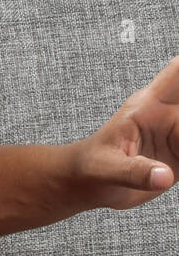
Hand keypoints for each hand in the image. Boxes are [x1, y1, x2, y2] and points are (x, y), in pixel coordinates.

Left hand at [70, 55, 178, 210]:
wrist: (85, 183)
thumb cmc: (89, 166)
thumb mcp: (105, 168)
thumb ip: (132, 172)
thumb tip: (163, 176)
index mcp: (147, 105)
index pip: (177, 72)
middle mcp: (167, 115)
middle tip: (176, 136)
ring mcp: (177, 134)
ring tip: (174, 152)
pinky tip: (172, 168)